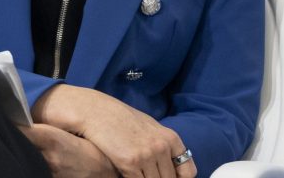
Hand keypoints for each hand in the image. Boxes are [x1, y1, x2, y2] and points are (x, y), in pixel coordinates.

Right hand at [32, 84, 195, 177]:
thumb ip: (162, 144)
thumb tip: (170, 163)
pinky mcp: (130, 162)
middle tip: (146, 175)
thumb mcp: (148, 127)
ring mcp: (147, 155)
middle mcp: (162, 147)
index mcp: (170, 138)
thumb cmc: (118, 118)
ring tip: (137, 174)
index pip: (187, 172)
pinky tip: (125, 175)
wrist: (95, 111)